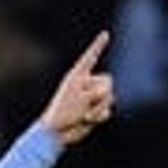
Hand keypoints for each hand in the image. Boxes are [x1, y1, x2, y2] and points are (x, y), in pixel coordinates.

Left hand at [42, 30, 115, 147]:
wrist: (57, 133)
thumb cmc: (64, 112)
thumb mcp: (82, 97)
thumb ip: (99, 91)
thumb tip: (110, 96)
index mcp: (78, 75)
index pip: (91, 57)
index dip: (98, 45)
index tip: (105, 34)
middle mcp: (85, 84)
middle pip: (108, 81)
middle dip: (101, 93)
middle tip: (86, 103)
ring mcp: (91, 97)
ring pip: (110, 97)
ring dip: (99, 108)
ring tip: (84, 115)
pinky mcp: (94, 110)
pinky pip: (107, 110)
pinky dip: (99, 117)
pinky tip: (87, 120)